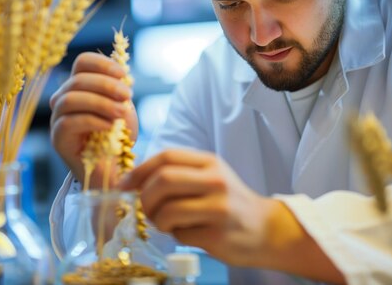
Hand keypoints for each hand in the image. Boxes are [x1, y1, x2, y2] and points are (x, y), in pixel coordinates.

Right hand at [50, 52, 138, 187]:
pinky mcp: (58, 139)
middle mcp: (64, 99)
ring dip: (101, 103)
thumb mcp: (123, 108)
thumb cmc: (117, 138)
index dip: (103, 64)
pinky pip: (70, 122)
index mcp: (80, 87)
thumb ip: (118, 90)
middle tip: (128, 96)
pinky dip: (94, 121)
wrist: (115, 170)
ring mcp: (57, 119)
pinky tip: (111, 127)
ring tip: (122, 113)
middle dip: (106, 85)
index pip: (83, 63)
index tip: (124, 75)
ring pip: (70, 99)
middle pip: (77, 80)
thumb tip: (120, 74)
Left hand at [118, 149, 344, 282]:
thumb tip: (134, 181)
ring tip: (166, 223)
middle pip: (163, 180)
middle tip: (145, 209)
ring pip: (167, 211)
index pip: (166, 157)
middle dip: (145, 198)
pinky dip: (176, 236)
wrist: (266, 229)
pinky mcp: (217, 233)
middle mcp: (216, 180)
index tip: (125, 184)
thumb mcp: (209, 177)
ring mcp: (218, 207)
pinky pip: (180, 234)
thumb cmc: (229, 202)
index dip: (139, 170)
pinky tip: (189, 233)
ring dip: (157, 221)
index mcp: (210, 162)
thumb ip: (179, 173)